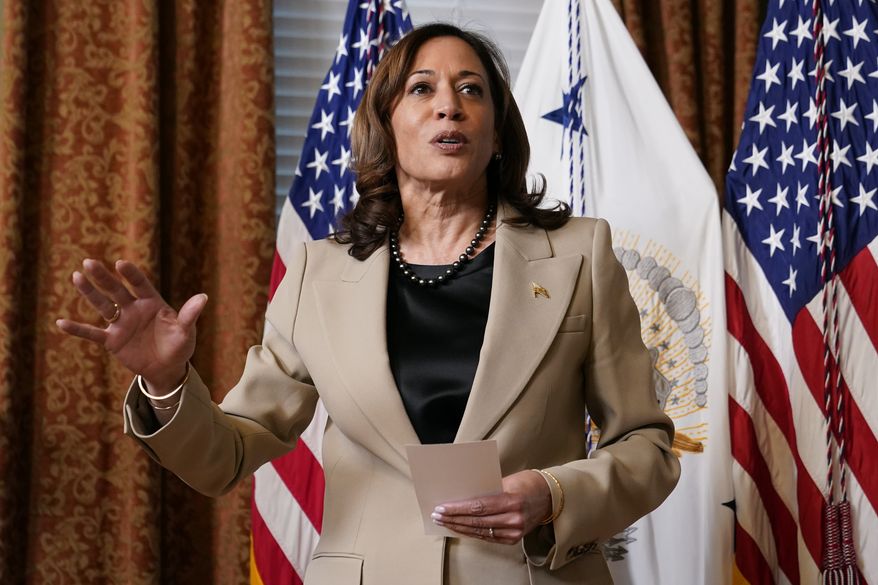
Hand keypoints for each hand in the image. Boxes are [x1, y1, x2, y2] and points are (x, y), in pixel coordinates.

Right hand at [56, 259, 207, 392]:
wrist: (168, 368)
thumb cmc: (179, 345)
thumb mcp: (186, 331)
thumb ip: (189, 314)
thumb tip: (204, 297)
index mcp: (152, 303)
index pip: (140, 284)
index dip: (130, 274)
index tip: (120, 264)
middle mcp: (134, 309)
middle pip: (116, 290)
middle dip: (103, 277)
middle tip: (89, 262)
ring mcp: (121, 324)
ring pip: (102, 305)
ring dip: (89, 293)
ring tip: (76, 276)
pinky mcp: (112, 341)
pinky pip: (93, 334)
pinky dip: (78, 329)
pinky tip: (60, 322)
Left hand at [431, 470, 551, 544]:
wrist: (549, 497)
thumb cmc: (526, 483)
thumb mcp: (508, 480)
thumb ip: (488, 490)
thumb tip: (462, 495)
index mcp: (512, 500)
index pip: (478, 506)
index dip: (458, 508)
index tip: (442, 507)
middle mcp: (514, 518)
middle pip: (477, 521)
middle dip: (454, 518)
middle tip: (437, 515)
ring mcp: (514, 531)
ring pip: (480, 531)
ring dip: (459, 527)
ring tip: (444, 522)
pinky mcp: (513, 539)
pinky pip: (487, 537)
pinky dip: (472, 532)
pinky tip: (460, 528)